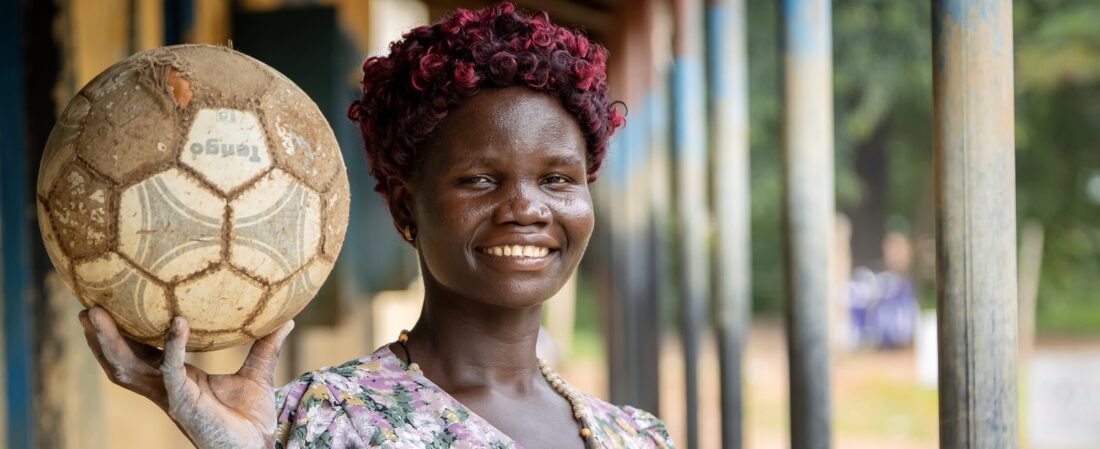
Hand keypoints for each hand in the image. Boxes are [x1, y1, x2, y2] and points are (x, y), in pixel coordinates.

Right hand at [79, 307, 293, 448]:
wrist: (257, 447)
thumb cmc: (251, 417)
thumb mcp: (257, 374)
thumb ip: (265, 347)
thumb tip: (287, 318)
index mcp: (176, 379)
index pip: (140, 354)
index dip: (122, 334)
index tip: (110, 307)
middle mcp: (166, 388)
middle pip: (121, 361)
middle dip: (101, 338)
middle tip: (87, 308)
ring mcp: (172, 396)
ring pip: (129, 367)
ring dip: (112, 342)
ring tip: (97, 314)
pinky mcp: (185, 402)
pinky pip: (172, 370)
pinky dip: (172, 346)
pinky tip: (176, 323)